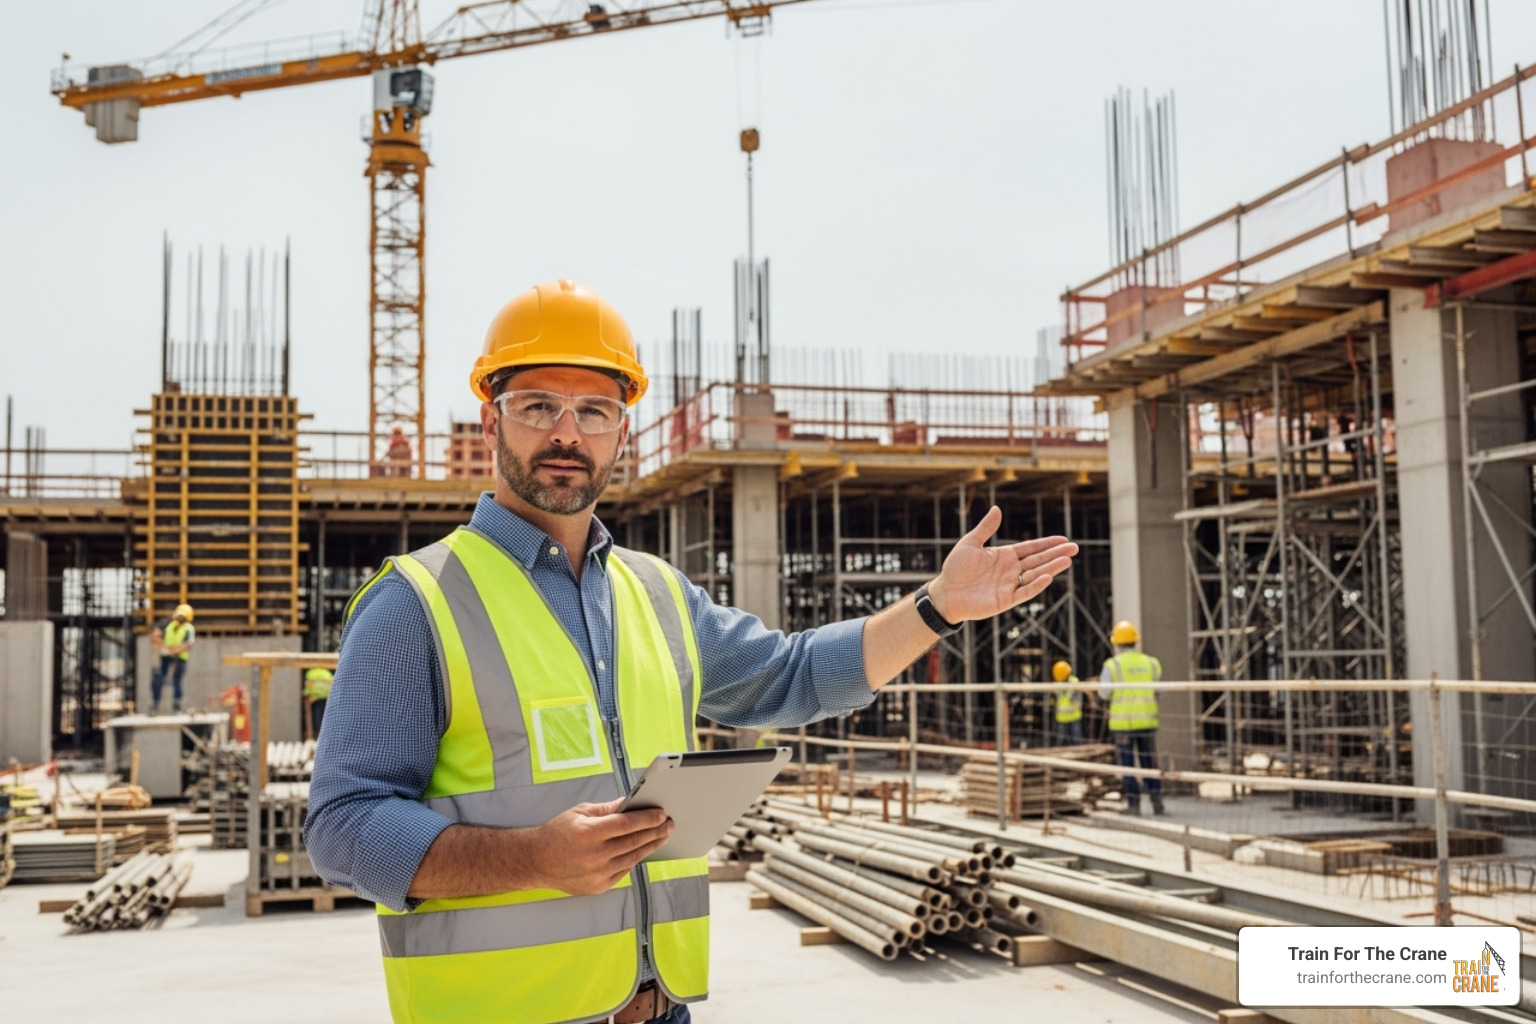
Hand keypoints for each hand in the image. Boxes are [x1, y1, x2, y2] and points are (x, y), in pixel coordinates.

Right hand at [525, 799, 674, 895]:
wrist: (537, 861)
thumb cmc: (557, 834)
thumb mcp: (580, 813)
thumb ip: (607, 809)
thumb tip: (630, 803)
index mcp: (589, 833)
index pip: (626, 824)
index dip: (647, 819)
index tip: (661, 814)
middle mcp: (595, 855)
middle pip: (634, 841)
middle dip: (655, 831)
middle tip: (669, 824)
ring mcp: (598, 874)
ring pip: (633, 858)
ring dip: (650, 846)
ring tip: (662, 836)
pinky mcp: (599, 886)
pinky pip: (624, 871)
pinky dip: (635, 859)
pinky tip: (643, 850)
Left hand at [928, 506, 1076, 622]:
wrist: (945, 593)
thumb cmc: (955, 568)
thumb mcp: (970, 544)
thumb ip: (985, 528)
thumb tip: (997, 509)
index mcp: (1005, 556)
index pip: (1031, 548)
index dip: (1047, 544)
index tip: (1064, 540)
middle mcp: (1011, 570)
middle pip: (1038, 561)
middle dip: (1056, 554)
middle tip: (1075, 549)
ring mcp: (1010, 585)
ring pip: (1035, 576)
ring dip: (1051, 568)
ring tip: (1066, 561)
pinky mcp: (1006, 600)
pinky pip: (1025, 593)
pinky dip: (1036, 585)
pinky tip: (1048, 577)